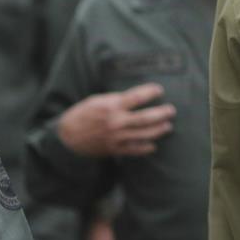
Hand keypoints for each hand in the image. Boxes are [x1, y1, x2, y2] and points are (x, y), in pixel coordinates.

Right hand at [57, 83, 174, 156]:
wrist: (68, 137)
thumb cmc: (82, 114)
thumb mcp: (97, 100)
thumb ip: (116, 99)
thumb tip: (135, 97)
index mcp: (111, 106)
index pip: (136, 97)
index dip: (150, 93)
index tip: (159, 90)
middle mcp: (116, 122)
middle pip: (145, 118)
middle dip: (161, 113)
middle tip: (171, 110)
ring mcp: (117, 137)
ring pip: (144, 134)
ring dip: (158, 130)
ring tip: (168, 126)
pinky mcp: (115, 149)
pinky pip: (135, 150)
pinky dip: (146, 148)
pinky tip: (154, 145)